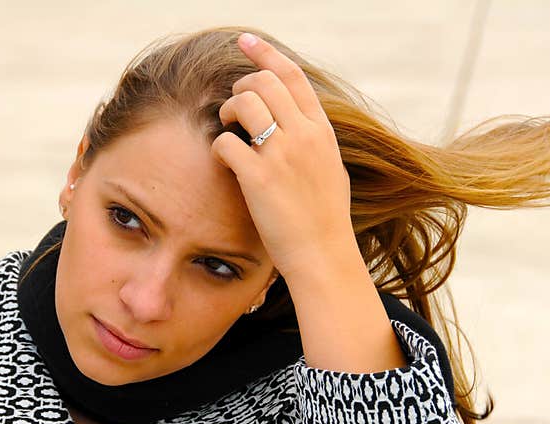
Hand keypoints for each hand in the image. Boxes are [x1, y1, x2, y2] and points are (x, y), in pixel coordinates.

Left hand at [211, 32, 356, 280]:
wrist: (323, 256)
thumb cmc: (324, 220)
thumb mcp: (331, 170)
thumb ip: (314, 143)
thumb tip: (298, 125)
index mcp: (321, 131)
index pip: (292, 76)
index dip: (266, 54)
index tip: (246, 42)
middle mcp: (304, 135)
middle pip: (263, 82)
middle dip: (240, 86)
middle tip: (232, 107)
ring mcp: (282, 155)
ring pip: (243, 103)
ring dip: (226, 112)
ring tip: (227, 131)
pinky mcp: (259, 178)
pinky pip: (225, 143)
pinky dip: (219, 148)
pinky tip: (225, 164)